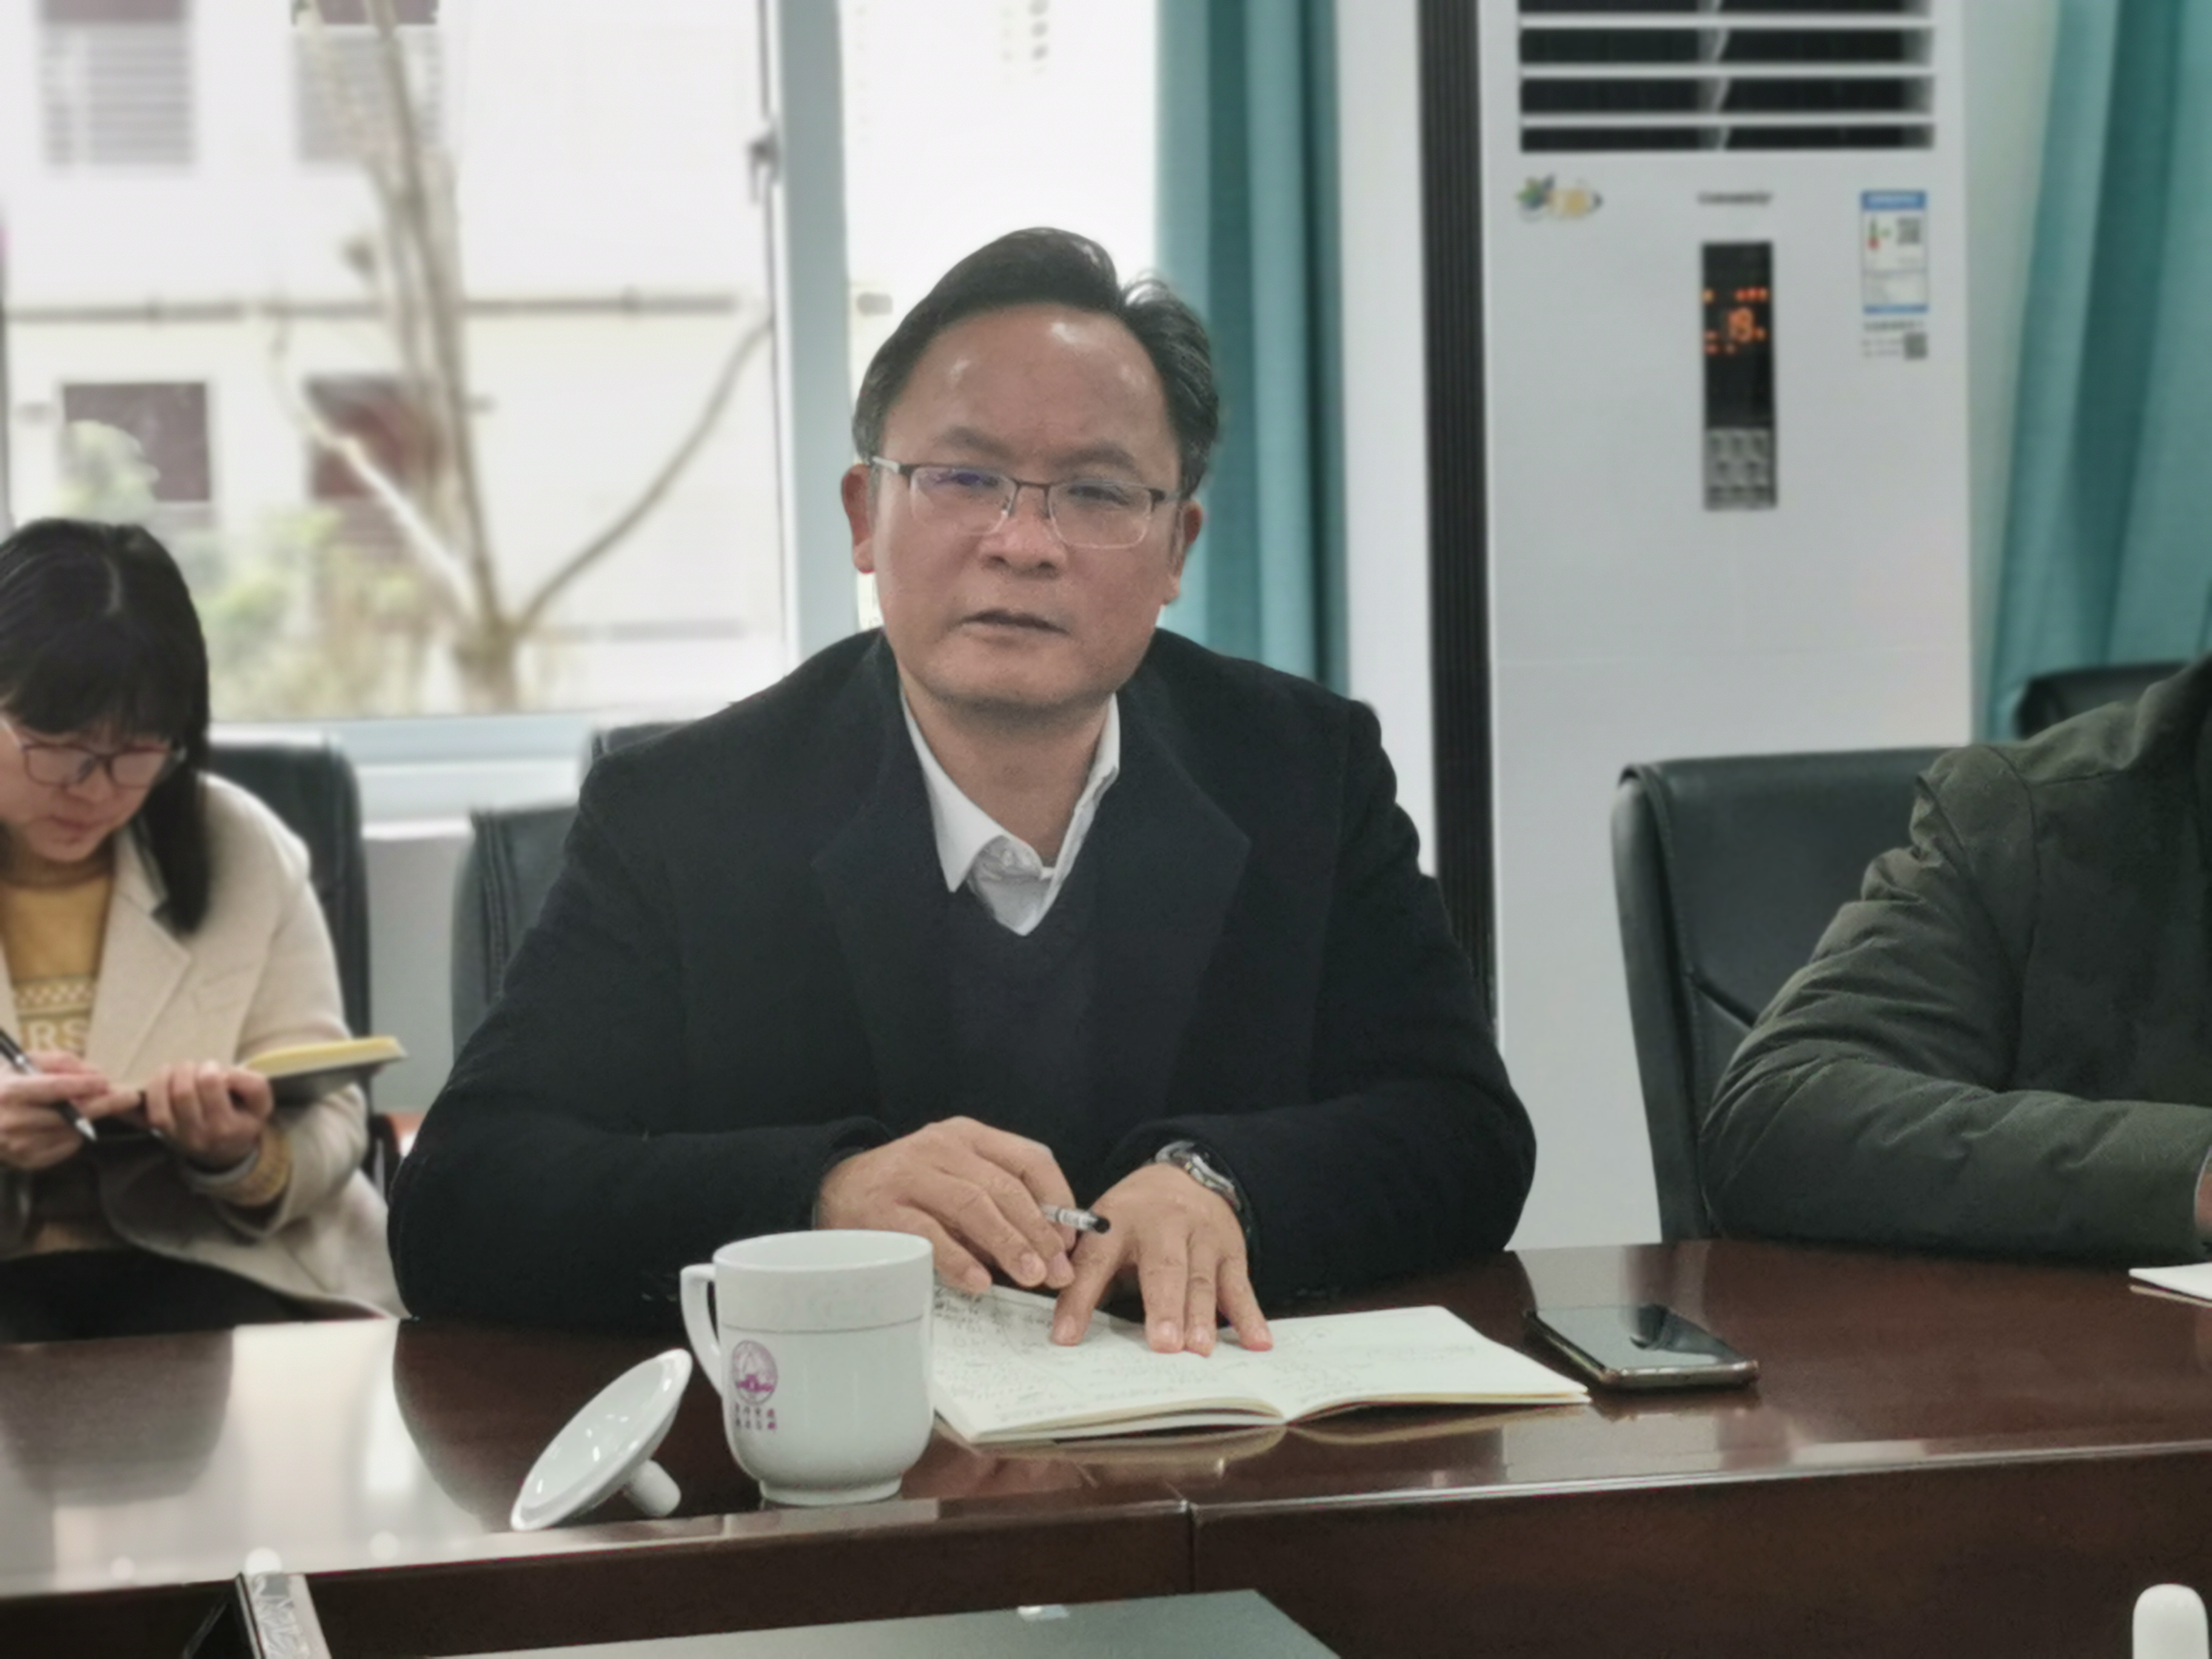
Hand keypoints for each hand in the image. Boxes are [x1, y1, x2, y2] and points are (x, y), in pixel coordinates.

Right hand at [0, 1051, 109, 1171]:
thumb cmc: (6, 1084)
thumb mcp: (26, 1062)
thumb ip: (61, 1062)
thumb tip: (95, 1075)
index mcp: (11, 1093)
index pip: (55, 1088)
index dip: (84, 1085)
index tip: (106, 1081)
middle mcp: (13, 1122)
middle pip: (71, 1115)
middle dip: (104, 1104)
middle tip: (130, 1097)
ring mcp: (19, 1145)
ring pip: (72, 1132)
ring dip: (86, 1119)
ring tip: (80, 1106)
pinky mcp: (27, 1161)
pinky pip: (66, 1148)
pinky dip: (73, 1134)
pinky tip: (61, 1124)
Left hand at [138, 1061, 272, 1171]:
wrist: (226, 1149)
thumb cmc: (243, 1118)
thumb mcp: (262, 1103)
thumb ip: (253, 1084)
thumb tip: (223, 1074)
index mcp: (227, 1127)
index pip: (210, 1084)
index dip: (210, 1068)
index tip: (214, 1068)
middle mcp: (200, 1135)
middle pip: (183, 1092)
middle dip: (187, 1069)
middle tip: (194, 1067)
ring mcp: (177, 1136)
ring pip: (162, 1101)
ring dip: (165, 1076)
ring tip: (175, 1069)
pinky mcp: (161, 1134)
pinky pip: (148, 1111)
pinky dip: (151, 1091)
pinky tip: (161, 1079)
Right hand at [816, 1116, 1078, 1293]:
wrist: (834, 1188)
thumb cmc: (908, 1190)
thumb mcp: (956, 1179)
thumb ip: (996, 1203)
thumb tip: (1047, 1248)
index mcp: (969, 1136)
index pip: (1030, 1159)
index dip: (1057, 1199)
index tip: (1069, 1239)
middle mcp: (942, 1147)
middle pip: (1005, 1187)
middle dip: (1038, 1232)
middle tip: (1057, 1271)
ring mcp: (911, 1174)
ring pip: (973, 1205)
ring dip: (1007, 1243)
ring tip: (1030, 1276)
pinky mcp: (884, 1207)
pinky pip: (928, 1233)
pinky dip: (957, 1258)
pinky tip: (978, 1281)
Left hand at [1051, 1162, 1271, 1355]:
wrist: (1186, 1175)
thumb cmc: (1133, 1218)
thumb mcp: (1102, 1231)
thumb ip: (1086, 1274)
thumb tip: (1062, 1332)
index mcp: (1117, 1220)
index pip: (1096, 1260)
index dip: (1079, 1299)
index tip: (1066, 1337)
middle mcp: (1162, 1224)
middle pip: (1163, 1267)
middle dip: (1164, 1306)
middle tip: (1163, 1344)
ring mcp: (1201, 1236)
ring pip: (1202, 1279)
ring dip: (1202, 1316)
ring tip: (1199, 1349)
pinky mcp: (1231, 1250)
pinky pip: (1240, 1286)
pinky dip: (1250, 1316)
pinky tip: (1258, 1343)